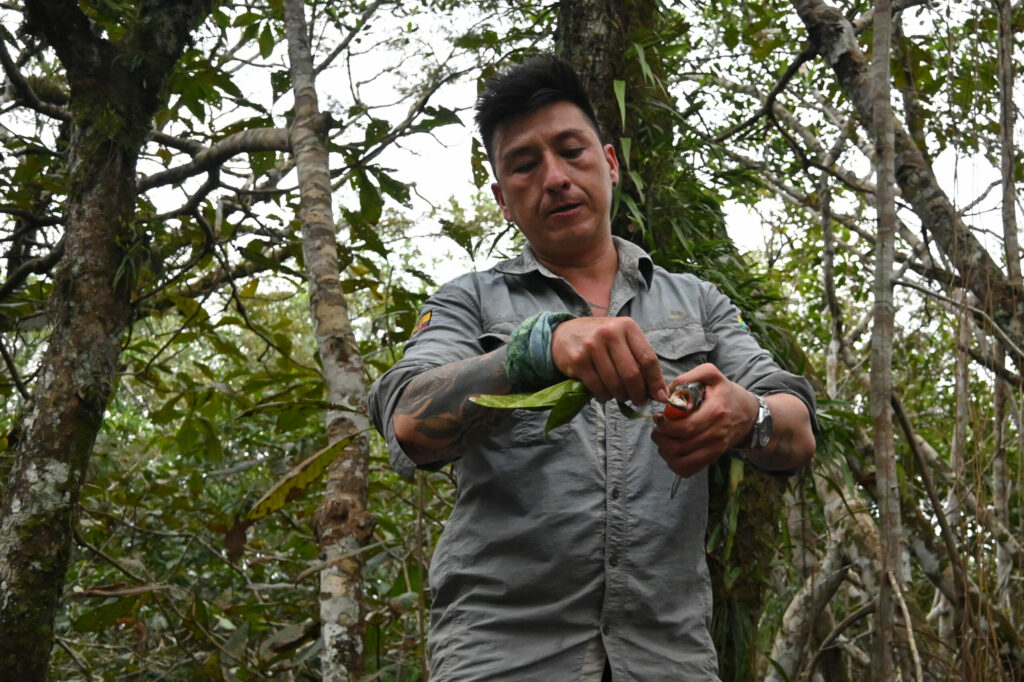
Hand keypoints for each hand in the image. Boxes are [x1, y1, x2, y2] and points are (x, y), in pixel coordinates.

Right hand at [551, 317, 667, 404]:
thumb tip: (658, 391)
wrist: (564, 334)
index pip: (648, 358)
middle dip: (638, 393)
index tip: (660, 396)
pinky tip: (606, 394)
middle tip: (639, 401)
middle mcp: (610, 333)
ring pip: (615, 383)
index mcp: (627, 326)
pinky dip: (605, 396)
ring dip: (621, 396)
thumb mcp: (622, 339)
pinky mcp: (578, 359)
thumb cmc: (600, 339)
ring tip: (622, 396)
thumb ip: (639, 359)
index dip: (656, 381)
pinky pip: (598, 387)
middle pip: (632, 373)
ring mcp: (592, 345)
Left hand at [651, 363, 757, 477]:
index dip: (666, 426)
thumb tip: (668, 392)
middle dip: (661, 438)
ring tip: (663, 439)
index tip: (658, 418)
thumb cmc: (727, 394)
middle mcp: (716, 435)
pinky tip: (672, 450)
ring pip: (681, 461)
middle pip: (680, 447)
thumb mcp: (711, 375)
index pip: (685, 428)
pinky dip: (674, 463)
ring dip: (665, 451)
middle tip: (658, 429)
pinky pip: (688, 470)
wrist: (750, 415)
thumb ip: (688, 377)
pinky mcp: (712, 459)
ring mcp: (715, 450)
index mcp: (715, 412)